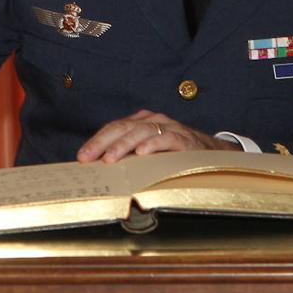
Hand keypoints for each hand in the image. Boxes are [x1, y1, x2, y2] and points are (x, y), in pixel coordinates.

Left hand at [76, 109, 241, 162]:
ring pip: (141, 132)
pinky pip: (166, 139)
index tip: (82, 157)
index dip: (96, 141)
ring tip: (110, 159)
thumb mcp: (148, 154)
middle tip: (89, 158)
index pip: (114, 128)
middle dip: (103, 143)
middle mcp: (153, 121)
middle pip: (122, 128)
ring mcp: (168, 127)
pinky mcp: (184, 139)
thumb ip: (129, 157)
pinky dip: (153, 145)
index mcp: (140, 122)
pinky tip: (142, 154)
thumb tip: (101, 171)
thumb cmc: (174, 155)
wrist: (210, 153)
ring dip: (124, 146)